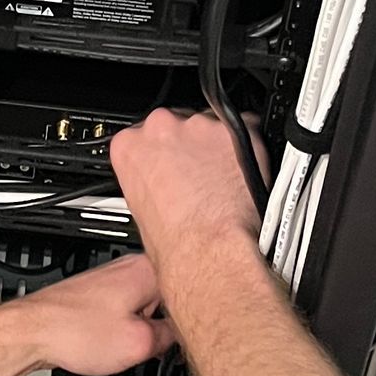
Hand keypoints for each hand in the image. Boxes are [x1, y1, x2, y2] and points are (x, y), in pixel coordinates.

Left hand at [0, 252, 173, 375]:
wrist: (30, 333)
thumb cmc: (72, 332)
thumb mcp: (139, 344)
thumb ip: (171, 337)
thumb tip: (181, 336)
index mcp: (146, 270)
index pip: (189, 287)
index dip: (192, 317)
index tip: (190, 336)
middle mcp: (129, 268)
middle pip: (169, 296)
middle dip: (168, 322)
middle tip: (157, 344)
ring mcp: (111, 280)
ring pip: (147, 304)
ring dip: (145, 325)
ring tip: (129, 344)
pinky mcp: (97, 295)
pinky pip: (125, 310)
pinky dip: (125, 326)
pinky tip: (113, 342)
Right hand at [109, 111, 262, 276]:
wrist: (208, 249)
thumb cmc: (175, 242)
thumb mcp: (140, 211)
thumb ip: (147, 183)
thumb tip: (160, 187)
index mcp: (128, 145)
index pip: (140, 136)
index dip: (158, 154)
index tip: (167, 166)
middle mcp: (161, 127)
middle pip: (174, 126)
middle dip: (185, 147)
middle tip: (196, 178)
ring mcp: (199, 126)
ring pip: (210, 127)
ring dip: (216, 149)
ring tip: (222, 183)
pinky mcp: (234, 130)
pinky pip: (246, 129)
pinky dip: (247, 148)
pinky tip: (243, 175)